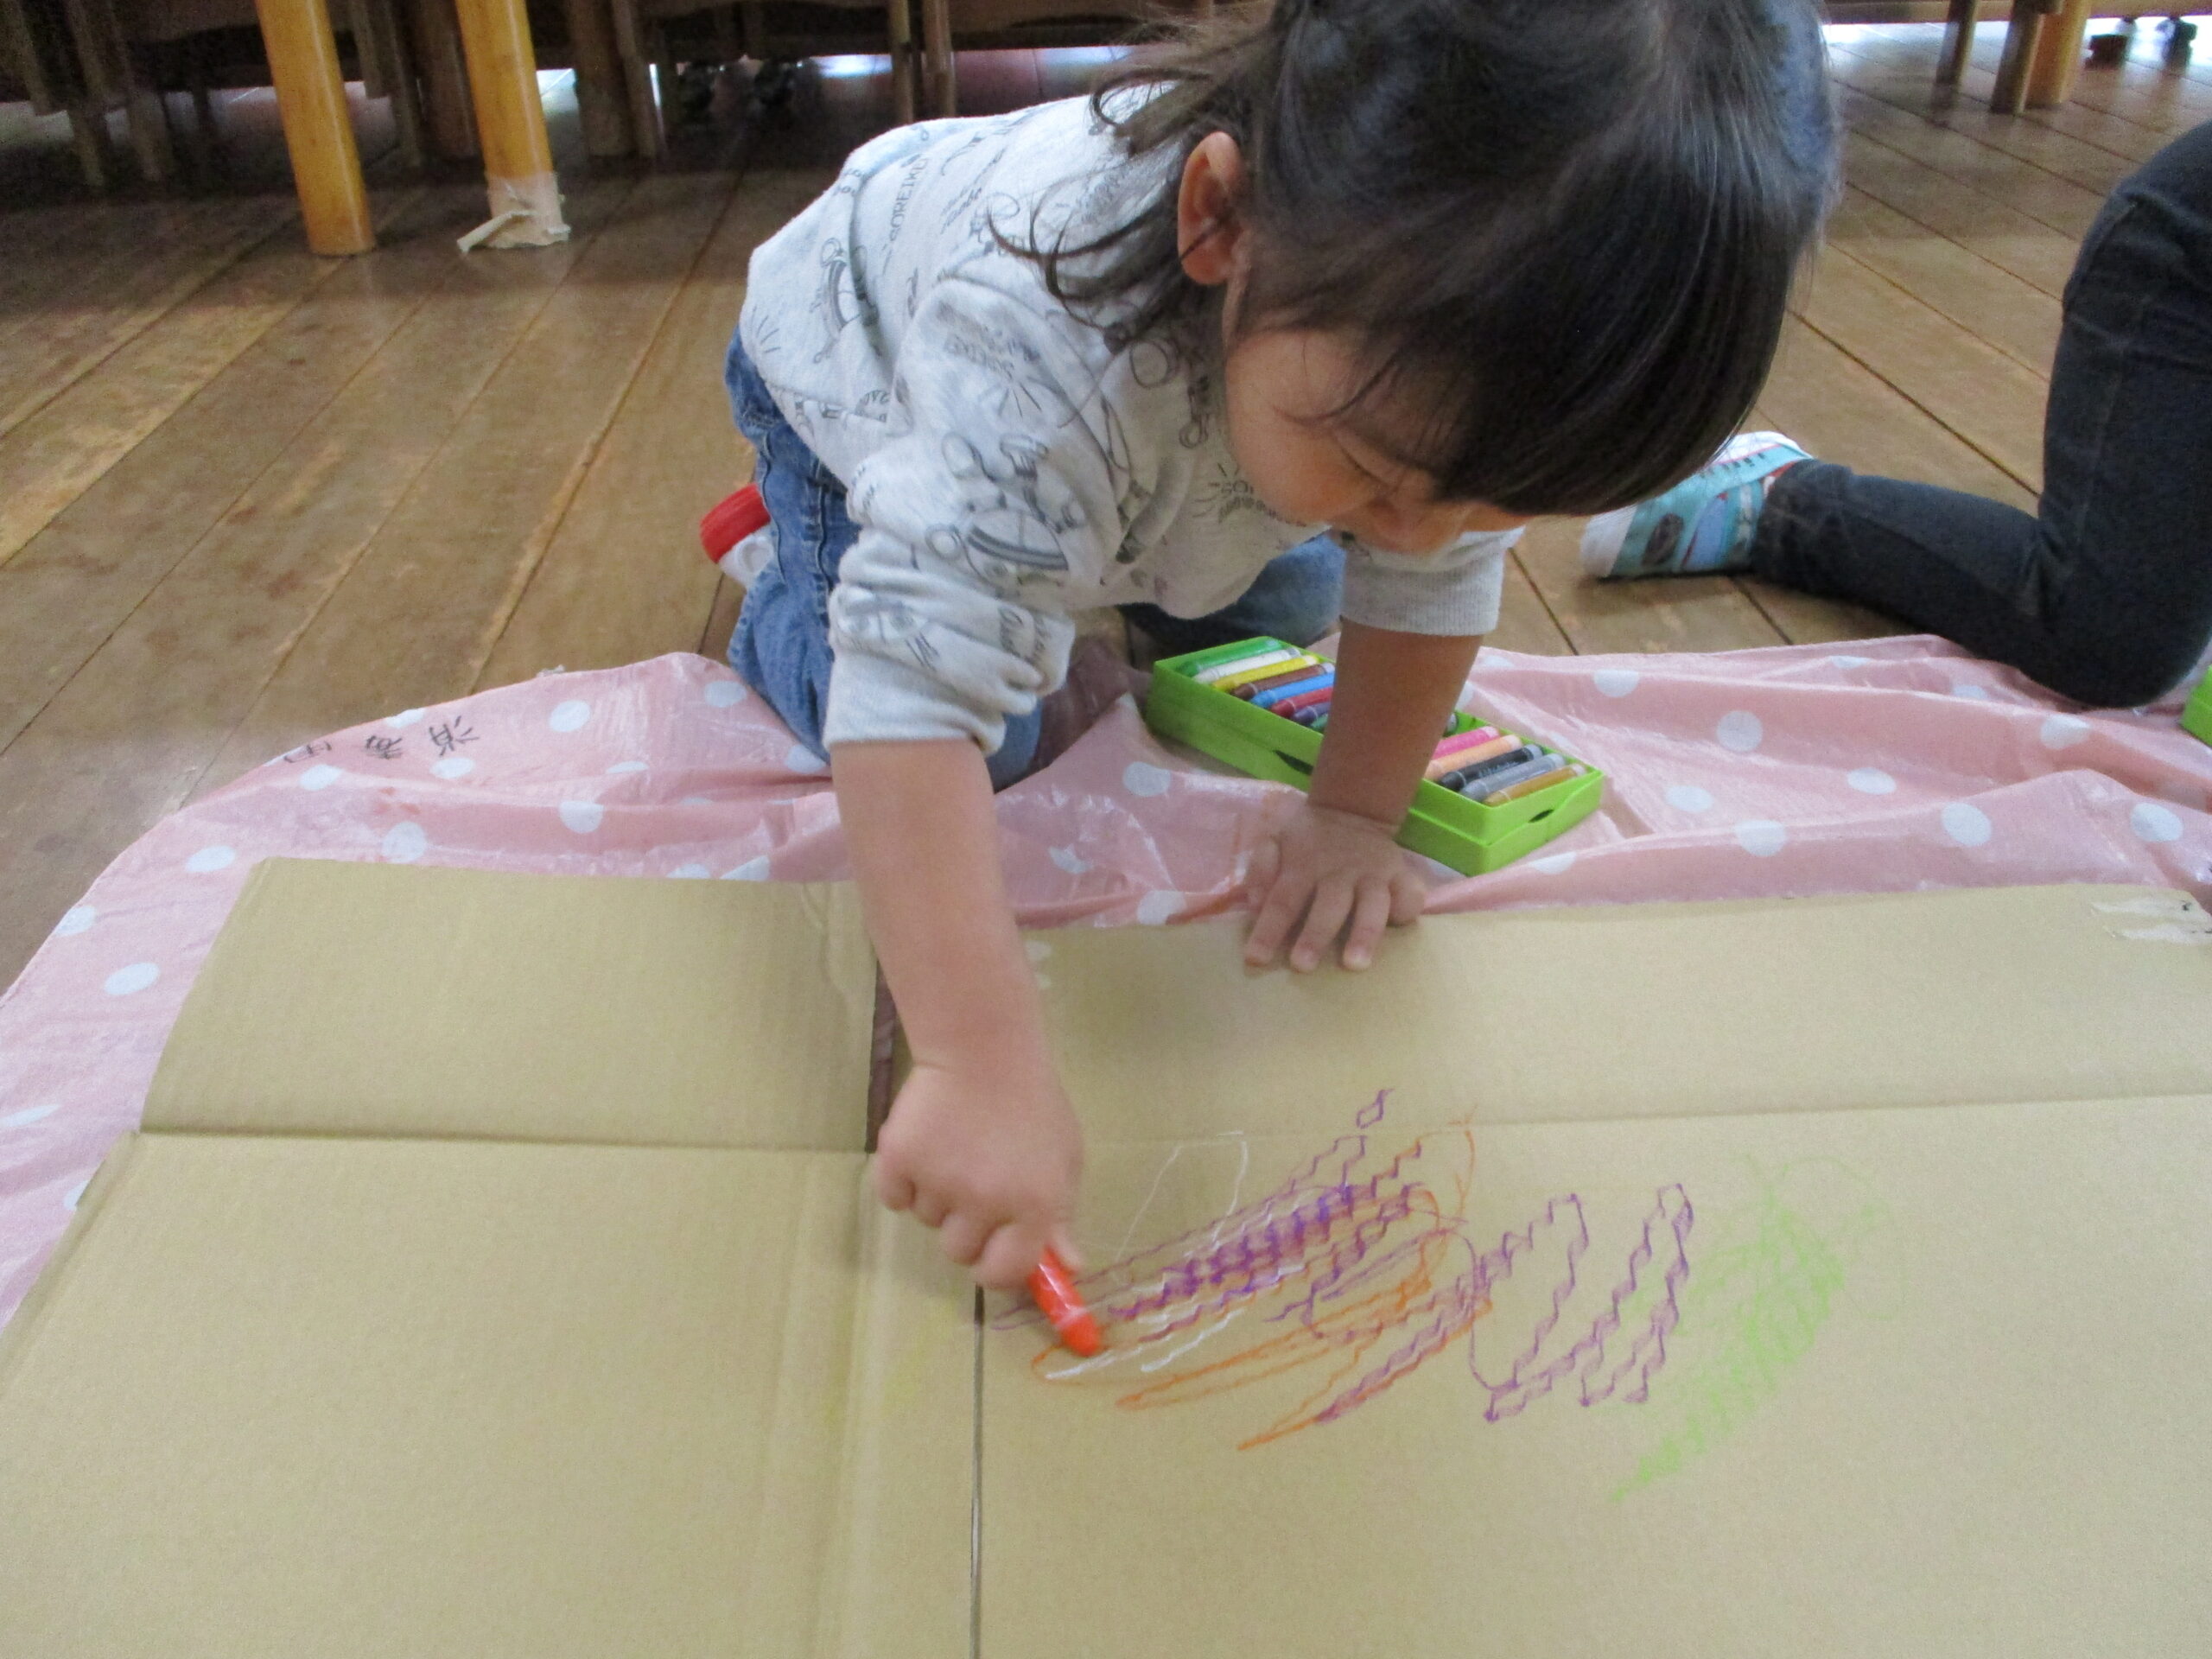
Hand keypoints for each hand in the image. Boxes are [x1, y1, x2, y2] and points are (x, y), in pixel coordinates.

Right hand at [873, 1050, 1084, 1290]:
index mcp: (1034, 1206)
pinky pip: (894, 1197)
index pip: (1004, 1273)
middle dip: (965, 1228)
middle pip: (958, 1253)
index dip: (995, 1269)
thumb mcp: (1064, 1160)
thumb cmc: (1032, 1105)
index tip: (992, 1253)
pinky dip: (902, 1180)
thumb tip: (1069, 1267)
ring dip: (936, 1197)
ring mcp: (939, 1182)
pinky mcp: (899, 1160)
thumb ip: (1061, 1218)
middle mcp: (985, 1201)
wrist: (982, 1049)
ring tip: (955, 1149)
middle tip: (975, 1183)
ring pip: (926, 1220)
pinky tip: (926, 1145)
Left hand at [1244, 799, 1423, 971]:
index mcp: (1305, 865)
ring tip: (1355, 964)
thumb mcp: (1276, 841)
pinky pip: (1410, 895)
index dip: (1268, 930)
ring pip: (1371, 906)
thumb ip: (1261, 870)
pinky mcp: (1402, 875)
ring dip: (1363, 935)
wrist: (1351, 810)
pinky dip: (1406, 910)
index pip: (1283, 900)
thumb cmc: (1308, 840)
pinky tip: (1398, 927)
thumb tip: (1254, 904)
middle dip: (1315, 936)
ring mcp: (1374, 874)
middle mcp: (1340, 872)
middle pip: (1328, 906)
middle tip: (1302, 966)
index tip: (1255, 959)